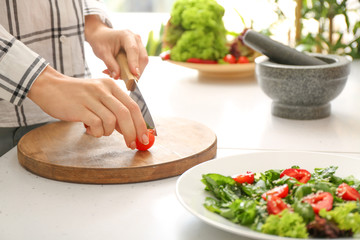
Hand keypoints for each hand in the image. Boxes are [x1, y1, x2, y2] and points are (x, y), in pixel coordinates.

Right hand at [27, 66, 148, 148]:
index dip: (141, 124)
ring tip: (98, 130)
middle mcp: (103, 89)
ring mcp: (91, 98)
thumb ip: (114, 111)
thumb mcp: (99, 98)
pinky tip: (88, 129)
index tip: (145, 137)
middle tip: (131, 144)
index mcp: (111, 86)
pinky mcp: (79, 108)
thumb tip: (130, 130)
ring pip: (111, 121)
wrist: (49, 87)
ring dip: (107, 132)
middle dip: (131, 132)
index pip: (133, 106)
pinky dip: (96, 132)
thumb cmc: (76, 96)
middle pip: (126, 114)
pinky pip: (96, 125)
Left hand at [84, 15, 147, 78]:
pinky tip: (122, 73)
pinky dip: (132, 71)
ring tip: (120, 76)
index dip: (134, 63)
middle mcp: (135, 39)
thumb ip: (110, 64)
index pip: (133, 50)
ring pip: (143, 62)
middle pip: (142, 57)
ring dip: (135, 73)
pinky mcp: (139, 52)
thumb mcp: (102, 53)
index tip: (134, 75)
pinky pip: (140, 63)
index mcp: (126, 35)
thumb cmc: (100, 41)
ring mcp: (139, 45)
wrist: (101, 36)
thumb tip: (117, 77)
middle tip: (127, 82)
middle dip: (137, 71)